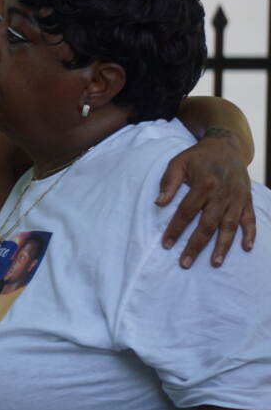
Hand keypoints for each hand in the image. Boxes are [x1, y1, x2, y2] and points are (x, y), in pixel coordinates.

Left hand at [157, 128, 255, 268]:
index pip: (187, 212)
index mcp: (204, 184)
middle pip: (208, 224)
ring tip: (215, 263)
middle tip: (185, 263)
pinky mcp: (246, 200)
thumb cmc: (198, 156)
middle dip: (196, 245)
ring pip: (230, 226)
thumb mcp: (178, 162)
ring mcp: (237, 198)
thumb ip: (168, 182)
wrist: (226, 146)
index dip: (176, 229)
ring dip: (223, 246)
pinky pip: (250, 219)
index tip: (166, 244)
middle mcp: (222, 194)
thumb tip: (159, 203)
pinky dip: (250, 234)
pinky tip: (246, 248)